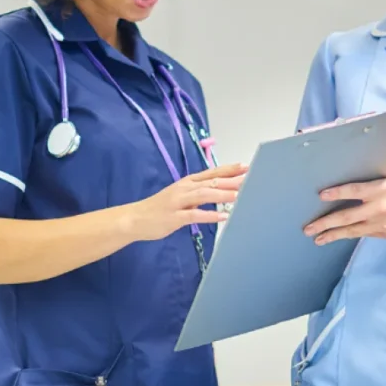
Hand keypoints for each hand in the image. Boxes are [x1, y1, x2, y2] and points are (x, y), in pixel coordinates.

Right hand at [126, 163, 247, 241]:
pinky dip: (209, 215)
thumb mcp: (180, 197)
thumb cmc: (160, 209)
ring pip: (204, 195)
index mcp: (187, 183)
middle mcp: (184, 188)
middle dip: (231, 180)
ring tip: (240, 195)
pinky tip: (223, 217)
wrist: (134, 218)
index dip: (229, 170)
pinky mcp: (174, 217)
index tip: (246, 166)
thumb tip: (219, 193)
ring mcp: (178, 202)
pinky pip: (194, 215)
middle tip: (250, 178)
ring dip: (223, 195)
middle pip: (211, 182)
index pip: (211, 173)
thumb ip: (198, 195)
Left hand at [304, 176, 385, 244]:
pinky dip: (353, 234)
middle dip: (325, 223)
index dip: (336, 193)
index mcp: (381, 189)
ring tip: (318, 239)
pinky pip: (366, 233)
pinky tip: (342, 235)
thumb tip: (355, 192)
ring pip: (352, 231)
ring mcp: (383, 223)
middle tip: (308, 228)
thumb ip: (375, 188)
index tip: (320, 195)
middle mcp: (379, 207)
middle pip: (346, 216)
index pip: (352, 191)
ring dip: (334, 235)